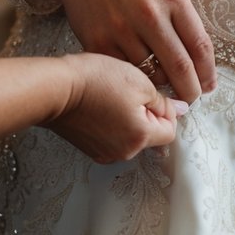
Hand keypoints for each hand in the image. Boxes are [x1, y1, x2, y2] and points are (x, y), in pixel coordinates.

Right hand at [24, 0, 217, 103]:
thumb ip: (186, 24)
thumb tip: (203, 70)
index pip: (201, 47)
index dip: (207, 74)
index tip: (208, 87)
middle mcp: (150, 14)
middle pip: (180, 68)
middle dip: (190, 91)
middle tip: (190, 99)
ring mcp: (122, 29)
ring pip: (152, 75)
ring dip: (161, 85)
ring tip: (161, 82)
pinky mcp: (99, 42)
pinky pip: (125, 73)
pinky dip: (135, 80)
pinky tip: (136, 75)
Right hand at [47, 53, 185, 163]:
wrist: (53, 89)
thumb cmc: (95, 81)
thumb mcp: (139, 82)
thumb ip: (164, 101)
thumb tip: (182, 110)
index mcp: (142, 137)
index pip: (170, 130)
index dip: (165, 110)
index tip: (149, 93)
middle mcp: (125, 153)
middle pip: (150, 135)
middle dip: (146, 115)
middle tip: (127, 92)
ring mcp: (105, 153)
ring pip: (131, 136)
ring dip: (128, 119)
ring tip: (110, 97)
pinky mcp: (90, 149)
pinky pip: (112, 137)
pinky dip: (111, 124)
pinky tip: (99, 106)